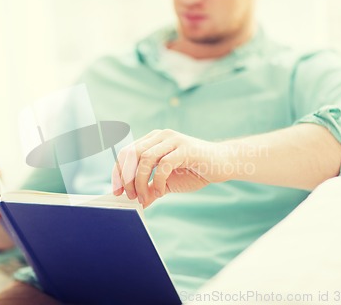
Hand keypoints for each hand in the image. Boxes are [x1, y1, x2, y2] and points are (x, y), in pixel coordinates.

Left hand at [112, 129, 228, 206]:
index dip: (118, 172)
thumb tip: (139, 203)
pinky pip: (164, 164)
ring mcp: (173, 140)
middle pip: (132, 154)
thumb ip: (152, 189)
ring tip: (144, 197)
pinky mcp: (186, 148)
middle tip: (129, 196)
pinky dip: (158, 180)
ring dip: (140, 181)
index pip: (127, 153)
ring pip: (145, 158)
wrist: (224, 164)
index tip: (117, 191)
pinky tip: (160, 192)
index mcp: (153, 140)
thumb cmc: (196, 171)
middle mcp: (161, 136)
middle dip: (126, 177)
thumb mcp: (168, 182)